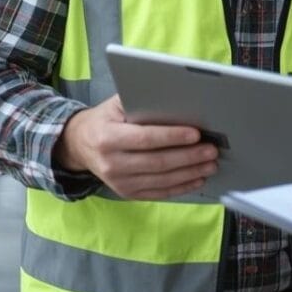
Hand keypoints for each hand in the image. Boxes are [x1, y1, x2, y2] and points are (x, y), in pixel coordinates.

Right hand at [54, 94, 219, 198]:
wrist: (79, 145)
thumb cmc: (105, 120)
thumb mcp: (115, 104)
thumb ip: (140, 100)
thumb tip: (176, 97)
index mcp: (108, 137)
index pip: (145, 138)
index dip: (172, 137)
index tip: (196, 134)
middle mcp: (111, 163)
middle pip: (157, 162)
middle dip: (189, 157)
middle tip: (211, 150)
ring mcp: (119, 183)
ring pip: (161, 180)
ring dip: (190, 173)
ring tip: (210, 164)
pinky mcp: (127, 193)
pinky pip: (158, 193)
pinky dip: (181, 187)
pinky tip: (197, 179)